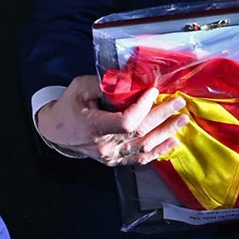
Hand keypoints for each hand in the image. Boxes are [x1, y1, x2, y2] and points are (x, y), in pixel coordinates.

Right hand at [36, 75, 187, 165]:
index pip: (126, 122)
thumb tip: (128, 78)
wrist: (56, 131)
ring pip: (144, 147)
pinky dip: (158, 151)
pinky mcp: (115, 161)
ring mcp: (111, 156)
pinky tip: (172, 142)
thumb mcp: (80, 88)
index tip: (153, 92)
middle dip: (163, 116)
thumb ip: (103, 83)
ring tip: (182, 120)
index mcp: (94, 126)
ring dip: (165, 133)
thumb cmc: (68, 106)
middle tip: (179, 103)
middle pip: (140, 133)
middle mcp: (105, 145)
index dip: (143, 108)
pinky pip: (140, 159)